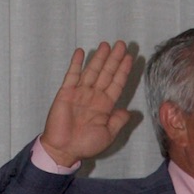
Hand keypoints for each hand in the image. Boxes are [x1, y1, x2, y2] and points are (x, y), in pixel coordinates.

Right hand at [40, 42, 134, 165]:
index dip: (123, 70)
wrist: (63, 150)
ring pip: (92, 71)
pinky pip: (72, 75)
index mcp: (105, 106)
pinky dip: (76, 63)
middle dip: (114, 59)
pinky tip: (81, 52)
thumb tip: (128, 111)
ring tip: (106, 44)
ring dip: (99, 58)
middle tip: (121, 44)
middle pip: (106, 73)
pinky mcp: (66, 92)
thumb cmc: (85, 145)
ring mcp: (80, 93)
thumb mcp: (108, 135)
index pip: (116, 83)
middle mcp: (94, 96)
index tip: (129, 57)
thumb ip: (118, 122)